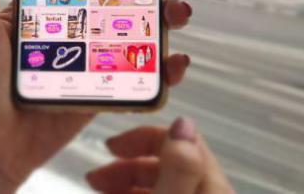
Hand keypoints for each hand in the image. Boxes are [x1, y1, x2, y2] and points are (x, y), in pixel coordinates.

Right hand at [87, 117, 234, 192]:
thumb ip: (179, 167)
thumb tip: (183, 121)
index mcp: (211, 184)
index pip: (178, 140)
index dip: (141, 137)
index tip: (109, 146)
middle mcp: (207, 192)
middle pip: (165, 164)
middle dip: (126, 164)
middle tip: (95, 177)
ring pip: (160, 184)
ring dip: (125, 182)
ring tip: (98, 188)